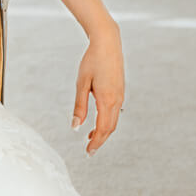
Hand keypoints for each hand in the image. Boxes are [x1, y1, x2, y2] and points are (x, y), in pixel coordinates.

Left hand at [72, 30, 124, 155]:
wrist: (108, 43)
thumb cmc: (91, 61)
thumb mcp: (81, 84)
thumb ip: (79, 106)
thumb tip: (75, 127)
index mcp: (107, 100)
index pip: (103, 129)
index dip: (96, 143)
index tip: (88, 152)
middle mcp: (117, 100)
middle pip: (110, 128)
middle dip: (100, 140)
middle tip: (89, 150)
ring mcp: (121, 96)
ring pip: (114, 120)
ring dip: (103, 131)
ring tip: (90, 137)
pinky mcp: (120, 91)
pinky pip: (115, 112)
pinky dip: (107, 121)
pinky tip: (98, 120)